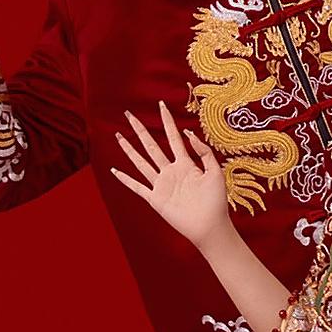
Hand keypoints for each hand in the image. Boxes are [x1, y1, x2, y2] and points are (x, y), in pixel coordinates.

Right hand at [111, 100, 232, 252]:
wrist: (209, 226)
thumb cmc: (216, 201)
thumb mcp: (215, 172)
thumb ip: (204, 152)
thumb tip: (188, 133)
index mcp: (185, 164)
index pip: (173, 137)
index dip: (167, 121)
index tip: (161, 105)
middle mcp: (170, 171)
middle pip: (151, 146)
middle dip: (140, 129)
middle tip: (129, 115)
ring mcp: (161, 185)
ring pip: (141, 162)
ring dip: (129, 149)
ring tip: (119, 136)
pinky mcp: (155, 199)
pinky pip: (137, 187)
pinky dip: (125, 179)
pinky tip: (115, 171)